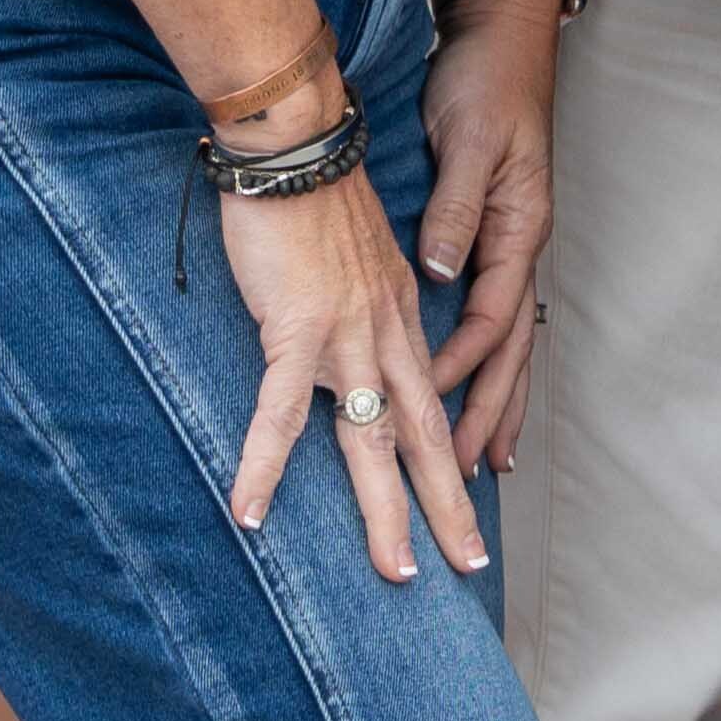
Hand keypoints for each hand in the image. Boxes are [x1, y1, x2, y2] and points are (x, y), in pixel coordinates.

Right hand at [216, 136, 489, 581]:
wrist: (299, 147)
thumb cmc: (317, 201)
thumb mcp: (358, 263)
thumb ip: (364, 308)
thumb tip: (358, 342)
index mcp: (402, 324)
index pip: (439, 407)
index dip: (456, 457)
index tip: (471, 503)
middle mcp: (388, 339)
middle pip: (426, 440)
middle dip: (449, 509)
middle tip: (469, 570)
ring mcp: (348, 339)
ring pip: (372, 443)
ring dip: (384, 514)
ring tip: (396, 573)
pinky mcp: (297, 331)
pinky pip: (280, 413)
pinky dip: (263, 466)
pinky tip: (248, 515)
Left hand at [417, 0, 560, 478]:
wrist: (502, 39)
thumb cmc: (487, 83)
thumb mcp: (469, 139)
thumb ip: (457, 208)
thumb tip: (443, 272)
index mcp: (518, 227)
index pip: (492, 315)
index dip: (463, 365)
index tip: (431, 408)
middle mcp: (518, 245)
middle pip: (510, 348)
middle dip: (491, 413)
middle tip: (469, 478)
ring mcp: (509, 244)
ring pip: (507, 341)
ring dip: (495, 403)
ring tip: (483, 462)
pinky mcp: (491, 236)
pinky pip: (489, 315)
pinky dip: (482, 361)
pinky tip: (470, 388)